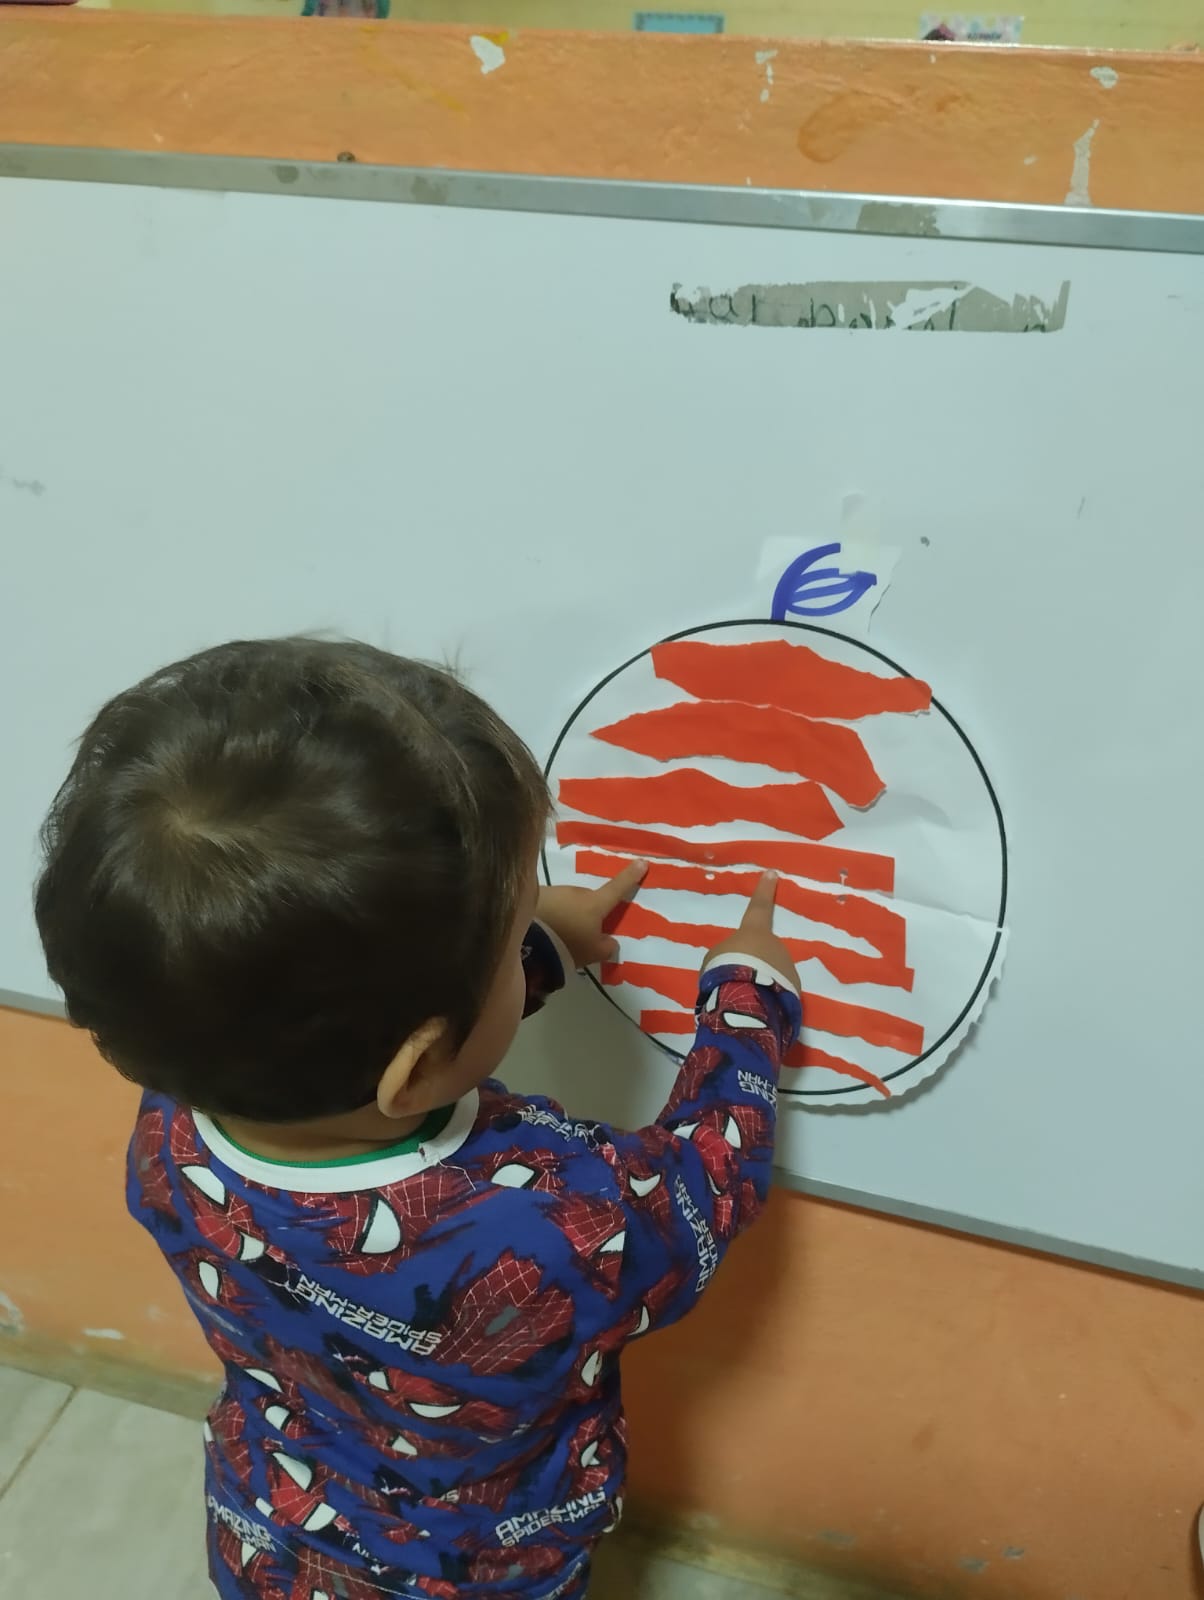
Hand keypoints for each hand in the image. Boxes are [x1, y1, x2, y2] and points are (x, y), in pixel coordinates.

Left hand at [537, 860, 647, 969]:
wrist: (529, 943)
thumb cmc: (567, 945)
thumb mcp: (594, 953)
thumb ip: (607, 946)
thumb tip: (611, 941)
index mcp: (595, 904)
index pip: (618, 888)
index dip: (631, 876)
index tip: (642, 862)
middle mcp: (576, 892)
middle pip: (588, 899)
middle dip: (587, 911)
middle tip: (581, 933)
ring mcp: (555, 891)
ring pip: (567, 901)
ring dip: (566, 913)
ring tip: (558, 934)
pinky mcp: (536, 896)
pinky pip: (549, 904)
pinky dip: (549, 913)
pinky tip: (543, 928)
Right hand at [704, 872, 800, 991]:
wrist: (746, 998)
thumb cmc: (726, 969)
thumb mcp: (717, 957)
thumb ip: (730, 953)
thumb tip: (739, 960)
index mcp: (754, 931)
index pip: (759, 906)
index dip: (764, 890)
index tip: (772, 873)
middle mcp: (775, 944)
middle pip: (766, 950)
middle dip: (757, 961)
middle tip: (741, 976)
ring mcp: (787, 966)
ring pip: (774, 971)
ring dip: (764, 979)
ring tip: (748, 995)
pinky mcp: (795, 989)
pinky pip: (780, 988)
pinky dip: (771, 994)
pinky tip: (760, 1004)